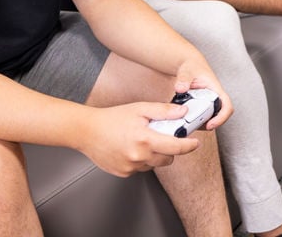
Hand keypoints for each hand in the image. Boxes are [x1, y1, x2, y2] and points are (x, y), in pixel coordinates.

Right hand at [77, 102, 202, 176]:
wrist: (87, 131)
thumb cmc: (112, 118)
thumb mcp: (139, 109)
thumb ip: (163, 111)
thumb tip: (182, 113)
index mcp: (145, 139)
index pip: (176, 147)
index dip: (188, 146)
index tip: (195, 143)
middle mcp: (139, 156)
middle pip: (168, 159)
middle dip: (169, 149)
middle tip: (162, 136)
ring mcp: (131, 167)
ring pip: (154, 164)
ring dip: (154, 155)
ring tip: (142, 141)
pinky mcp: (124, 173)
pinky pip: (141, 168)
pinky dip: (142, 160)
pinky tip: (131, 148)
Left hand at [171, 65, 232, 129]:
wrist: (189, 64)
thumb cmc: (192, 66)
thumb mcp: (187, 71)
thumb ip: (183, 79)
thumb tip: (180, 88)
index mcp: (216, 89)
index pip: (227, 106)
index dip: (222, 118)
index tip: (211, 124)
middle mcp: (214, 98)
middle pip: (218, 116)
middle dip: (209, 124)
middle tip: (195, 127)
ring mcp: (208, 103)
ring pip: (210, 118)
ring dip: (201, 124)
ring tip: (188, 125)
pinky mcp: (201, 106)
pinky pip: (201, 117)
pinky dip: (195, 120)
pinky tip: (185, 120)